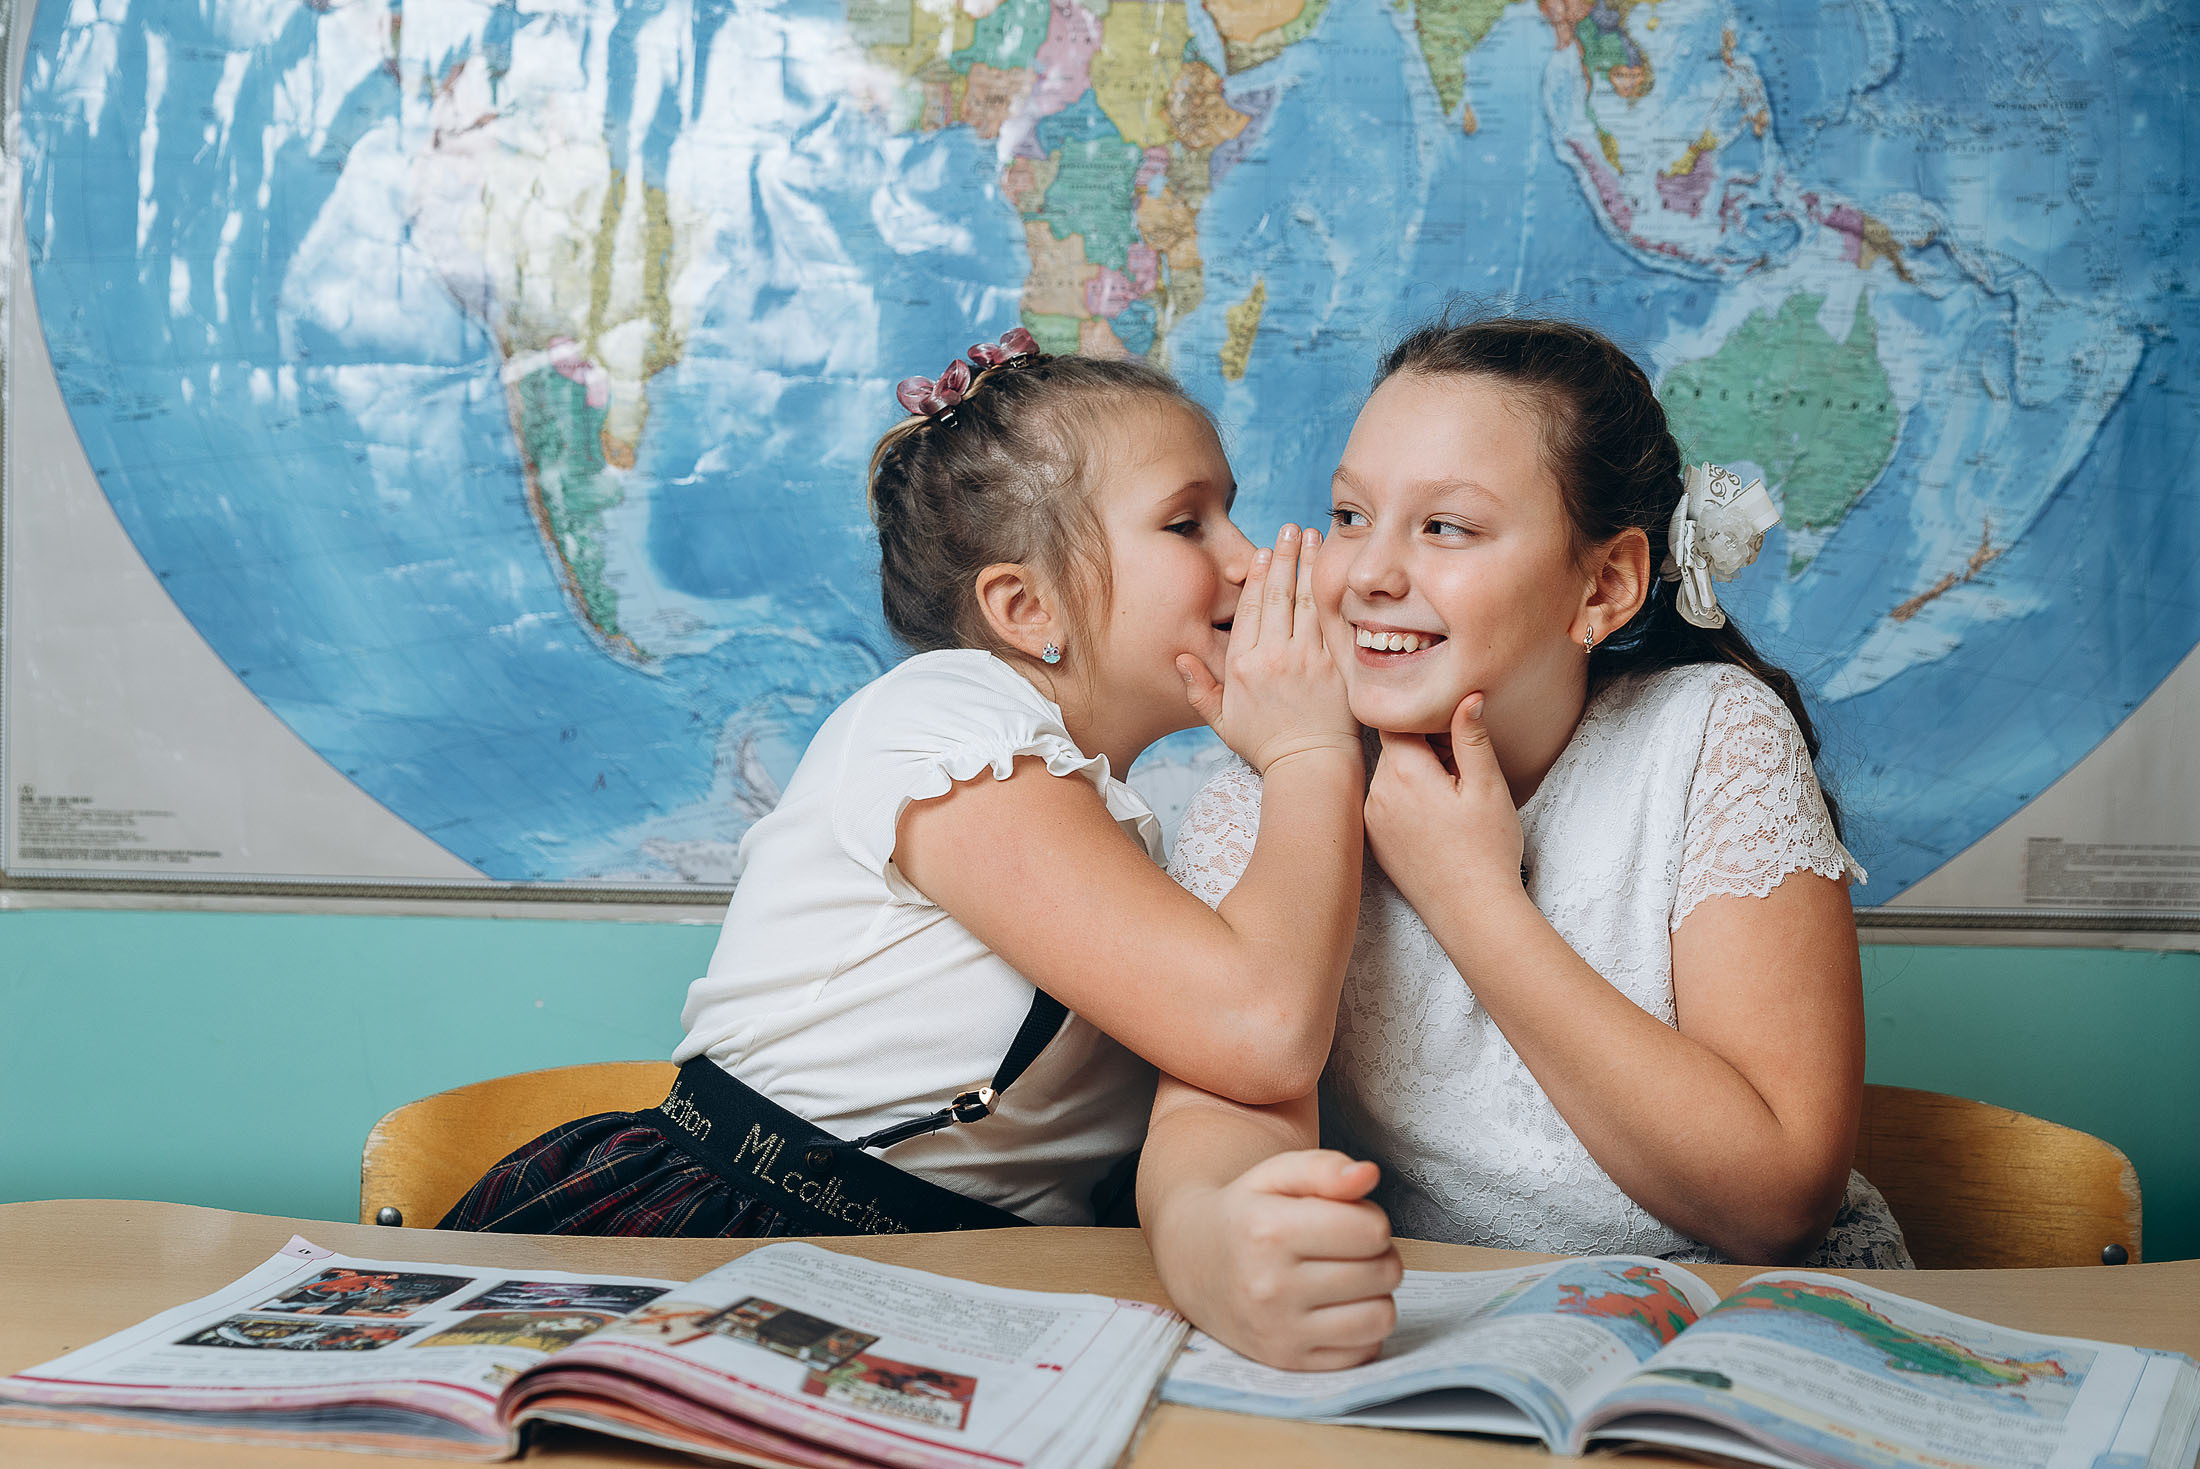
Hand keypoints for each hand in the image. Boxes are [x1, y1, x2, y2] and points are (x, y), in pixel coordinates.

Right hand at [1154, 1151, 1401, 1369]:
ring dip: (1376, 1294)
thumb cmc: (1246, 1214)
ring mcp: (1279, 1331)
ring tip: (1348, 1278)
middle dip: (1377, 1254)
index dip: (1371, 1219)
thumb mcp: (1275, 1175)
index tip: (1349, 1219)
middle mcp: (1271, 1286)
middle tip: (1349, 1249)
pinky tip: (1337, 1308)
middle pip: (1382, 1272)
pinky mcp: (1290, 1361)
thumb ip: (1323, 1167)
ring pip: (1381, 1316)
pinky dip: (1362, 1328)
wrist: (1194, 1263)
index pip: (1371, 1231)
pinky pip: (1365, 1350)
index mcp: (1269, 1231)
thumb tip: (1368, 1175)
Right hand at [1179, 526, 1357, 775]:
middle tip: (1289, 528)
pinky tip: (1334, 571)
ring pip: (1306, 601)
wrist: (1309, 766)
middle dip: (1283, 556)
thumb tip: (1179, 658)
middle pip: (1276, 596)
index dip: (1256, 577)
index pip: (1248, 610)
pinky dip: (1331, 592)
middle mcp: (1272, 657)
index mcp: (1242, 666)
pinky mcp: (1334, 665)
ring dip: (1309, 564)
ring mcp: (1306, 659)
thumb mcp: (1222, 723)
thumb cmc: (1266, 747)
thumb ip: (1200, 689)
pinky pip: (1331, 621)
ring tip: (1314, 535)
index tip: (1262, 553)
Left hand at [1365, 692, 1524, 914]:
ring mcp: (1370, 820)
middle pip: (1394, 748)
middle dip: (1424, 750)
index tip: (1452, 737)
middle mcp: (1376, 793)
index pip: (1397, 721)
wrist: (1472, 913)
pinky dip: (1406, 803)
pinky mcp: (1373, 841)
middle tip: (1461, 775)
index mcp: (1403, 772)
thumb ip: (1472, 736)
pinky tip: (1435, 826)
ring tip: (1450, 805)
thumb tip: (1467, 696)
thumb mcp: (1488, 787)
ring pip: (1390, 776)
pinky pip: (1385, 804)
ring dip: (1415, 777)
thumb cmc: (1487, 851)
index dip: (1427, 721)